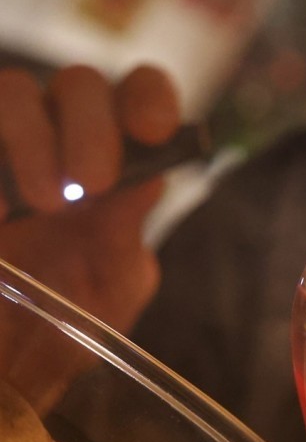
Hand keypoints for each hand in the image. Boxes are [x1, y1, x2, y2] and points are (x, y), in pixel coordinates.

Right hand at [0, 65, 179, 406]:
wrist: (10, 358)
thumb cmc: (67, 317)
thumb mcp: (111, 287)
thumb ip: (125, 238)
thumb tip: (142, 183)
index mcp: (117, 156)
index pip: (142, 92)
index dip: (150, 99)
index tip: (154, 132)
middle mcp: (59, 135)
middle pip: (80, 84)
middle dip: (92, 126)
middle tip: (93, 182)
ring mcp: (3, 146)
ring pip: (14, 91)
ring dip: (32, 137)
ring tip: (45, 203)